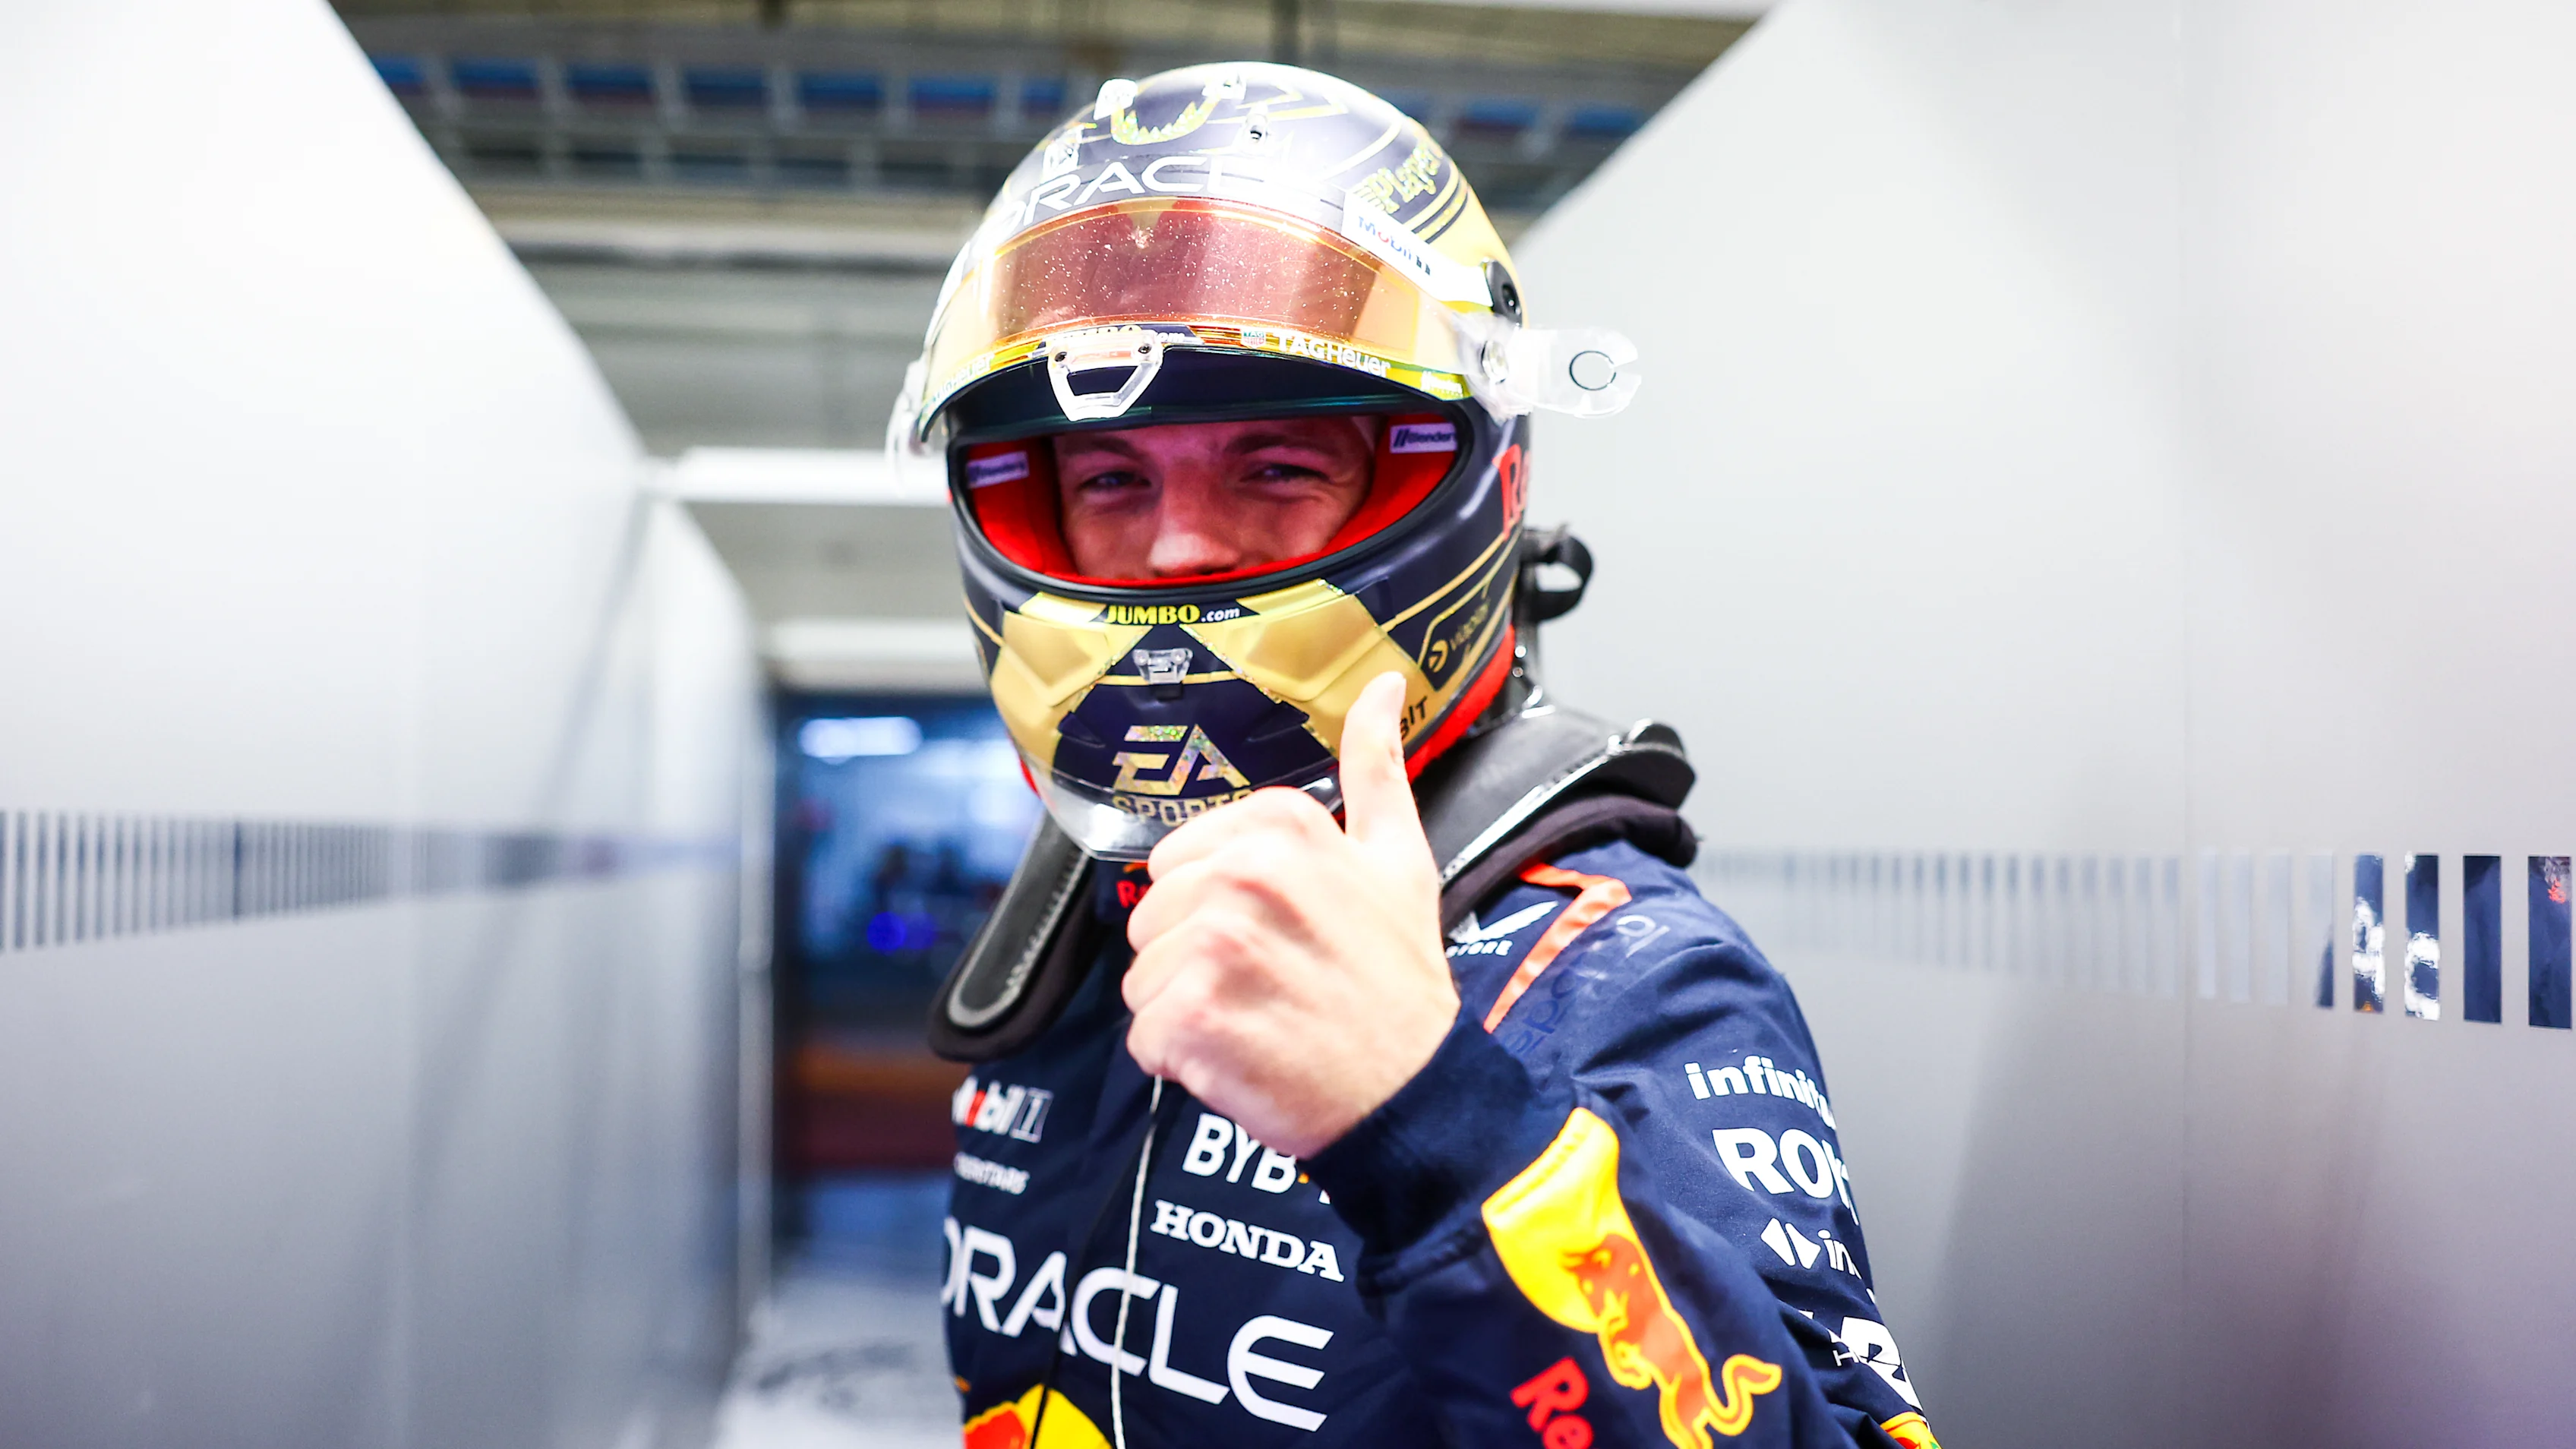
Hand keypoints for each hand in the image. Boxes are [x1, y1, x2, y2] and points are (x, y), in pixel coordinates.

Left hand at [1123, 671, 1459, 1157]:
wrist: (1415, 1091)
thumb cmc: (1399, 983)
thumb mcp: (1399, 860)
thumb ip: (1376, 768)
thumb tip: (1378, 685)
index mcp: (1284, 824)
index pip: (1179, 860)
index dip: (1218, 909)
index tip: (1278, 935)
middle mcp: (1245, 871)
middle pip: (1152, 916)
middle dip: (1194, 959)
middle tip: (1269, 984)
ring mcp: (1216, 943)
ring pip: (1142, 977)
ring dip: (1187, 1012)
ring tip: (1259, 1020)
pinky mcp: (1192, 1015)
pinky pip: (1144, 1036)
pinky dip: (1182, 1060)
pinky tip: (1241, 1057)